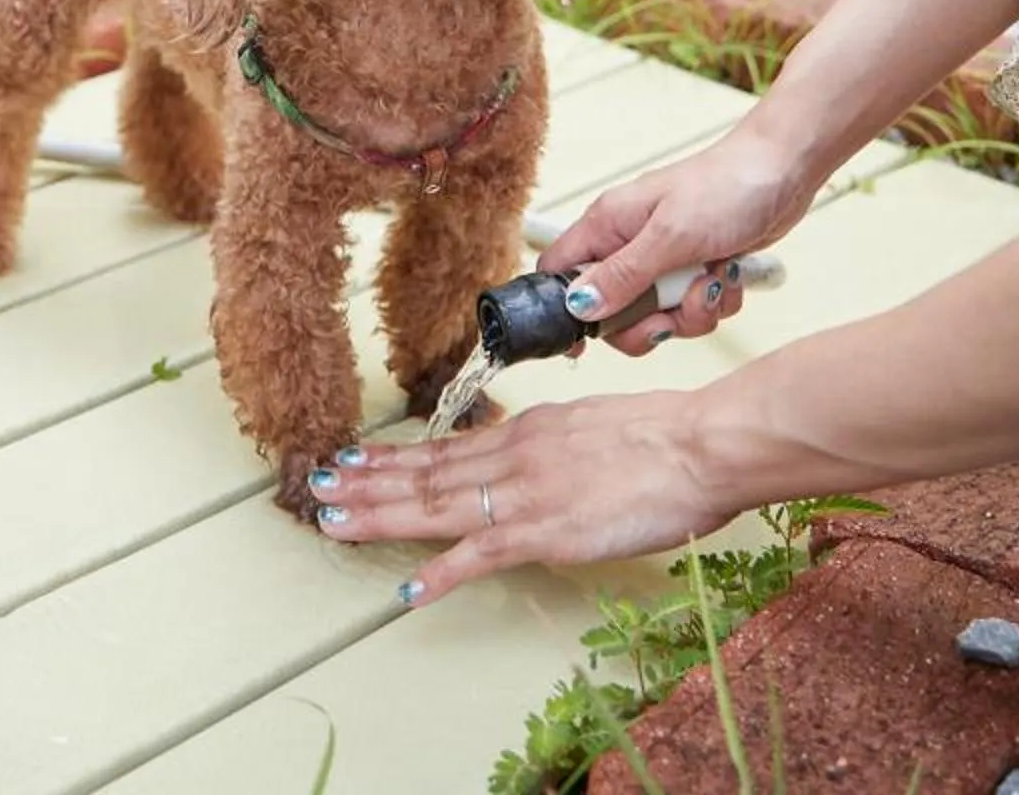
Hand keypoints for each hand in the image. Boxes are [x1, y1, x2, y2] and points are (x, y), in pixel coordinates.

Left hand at [307, 391, 739, 604]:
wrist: (699, 445)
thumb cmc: (666, 438)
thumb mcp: (594, 427)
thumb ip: (558, 445)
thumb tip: (539, 457)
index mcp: (527, 432)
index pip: (448, 448)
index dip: (397, 457)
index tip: (358, 458)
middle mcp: (514, 458)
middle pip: (427, 474)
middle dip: (368, 482)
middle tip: (319, 485)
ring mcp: (524, 494)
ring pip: (437, 506)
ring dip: (381, 515)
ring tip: (334, 521)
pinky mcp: (546, 531)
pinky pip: (480, 556)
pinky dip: (440, 574)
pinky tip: (409, 591)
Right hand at [538, 108, 820, 353]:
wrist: (784, 170)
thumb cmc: (727, 186)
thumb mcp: (671, 236)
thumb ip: (623, 275)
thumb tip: (579, 306)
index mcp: (607, 225)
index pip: (558, 274)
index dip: (564, 311)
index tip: (585, 343)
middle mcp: (627, 243)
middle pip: (610, 311)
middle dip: (647, 323)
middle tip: (672, 313)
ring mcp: (661, 258)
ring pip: (655, 316)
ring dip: (689, 313)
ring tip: (713, 282)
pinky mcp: (693, 268)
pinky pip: (690, 309)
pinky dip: (713, 302)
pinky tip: (728, 275)